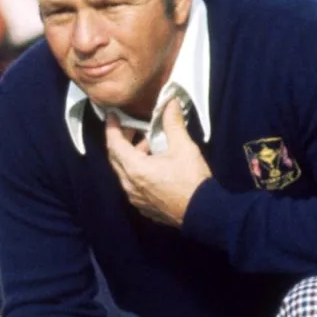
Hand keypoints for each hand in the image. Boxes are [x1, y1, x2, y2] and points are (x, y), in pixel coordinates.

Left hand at [105, 99, 211, 226]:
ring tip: (147, 145)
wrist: (204, 213)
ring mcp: (135, 198)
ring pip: (123, 173)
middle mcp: (129, 185)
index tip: (112, 116)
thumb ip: (173, 123)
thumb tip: (169, 102)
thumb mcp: (184, 147)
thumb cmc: (192, 180)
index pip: (114, 144)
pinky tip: (152, 167)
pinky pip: (132, 185)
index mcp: (135, 168)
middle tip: (130, 127)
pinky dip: (136, 171)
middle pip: (115, 158)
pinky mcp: (144, 207)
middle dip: (120, 141)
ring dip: (130, 156)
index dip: (111, 128)